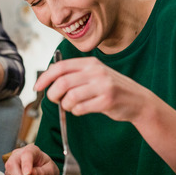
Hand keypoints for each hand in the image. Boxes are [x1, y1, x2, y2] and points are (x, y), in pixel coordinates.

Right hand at [4, 144, 58, 174]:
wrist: (44, 173)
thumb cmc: (47, 169)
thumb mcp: (50, 171)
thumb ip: (42, 172)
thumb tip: (31, 174)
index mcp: (32, 150)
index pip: (26, 154)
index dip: (26, 164)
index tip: (27, 174)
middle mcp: (19, 154)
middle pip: (12, 163)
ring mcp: (12, 162)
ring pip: (9, 173)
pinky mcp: (9, 172)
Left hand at [34, 57, 149, 121]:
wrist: (138, 100)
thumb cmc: (111, 88)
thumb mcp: (95, 74)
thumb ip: (75, 75)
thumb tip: (48, 81)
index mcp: (90, 63)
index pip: (60, 67)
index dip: (45, 78)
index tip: (37, 88)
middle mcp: (96, 71)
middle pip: (62, 83)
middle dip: (53, 95)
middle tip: (56, 100)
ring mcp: (103, 86)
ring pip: (70, 97)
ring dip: (66, 105)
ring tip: (72, 106)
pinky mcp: (107, 101)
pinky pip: (81, 108)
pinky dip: (76, 111)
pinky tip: (82, 110)